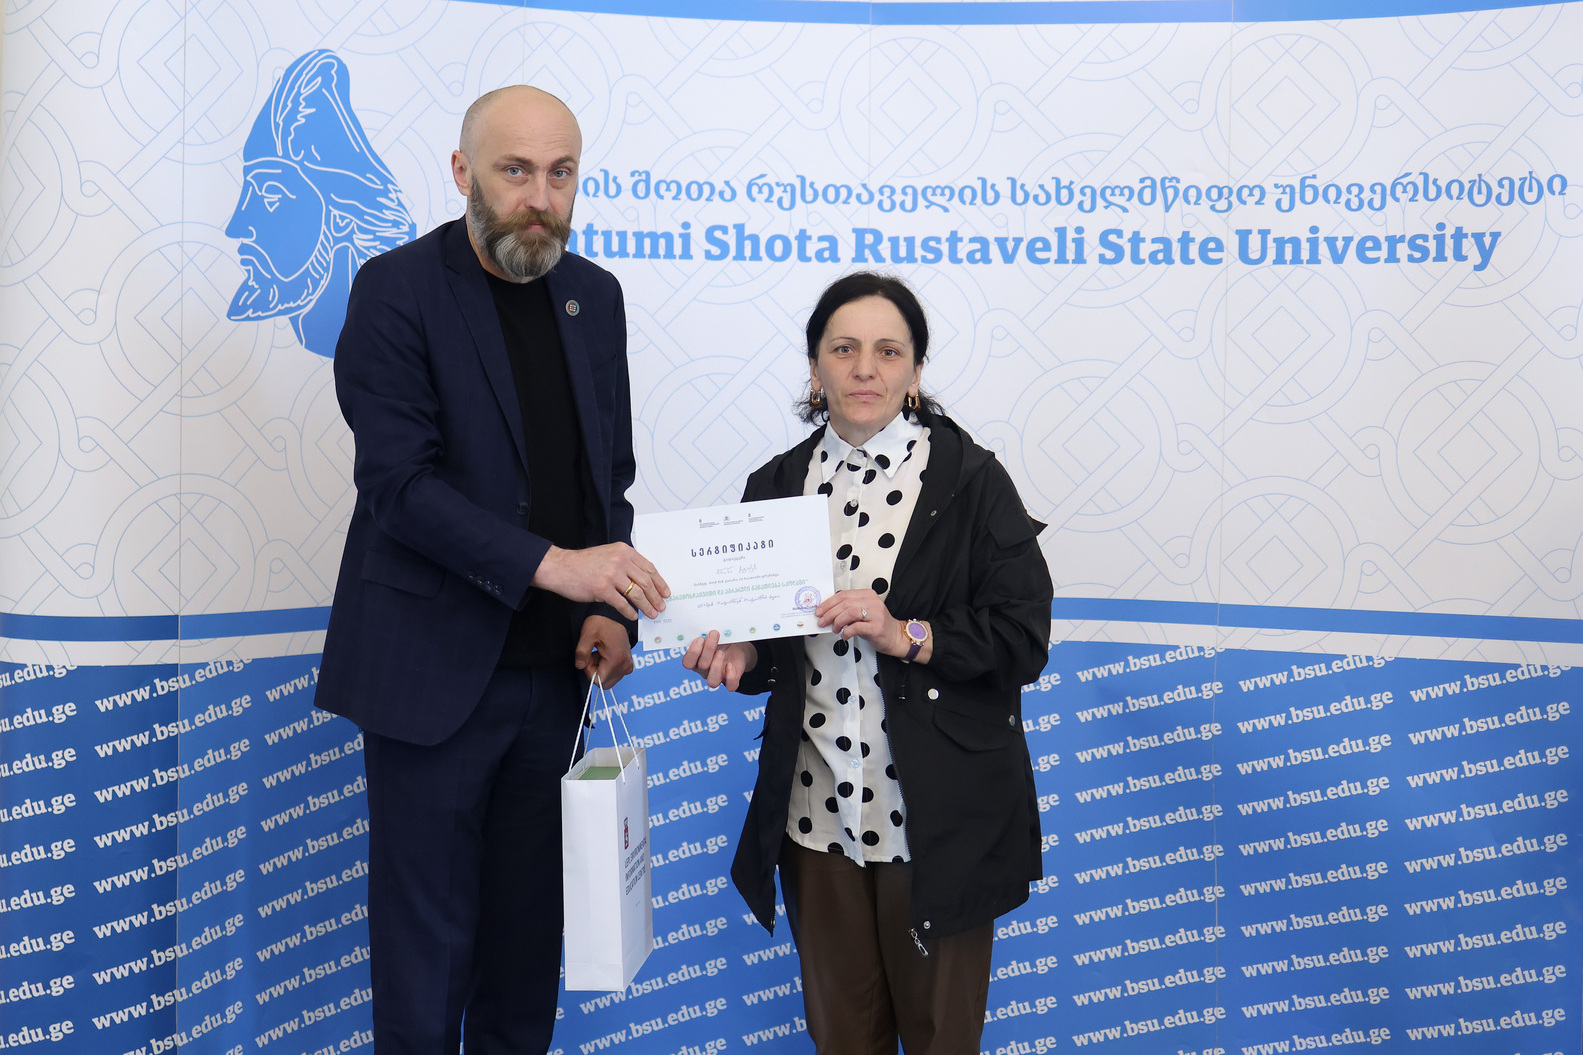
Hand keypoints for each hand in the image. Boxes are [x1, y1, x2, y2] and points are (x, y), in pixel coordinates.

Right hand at [533, 543, 669, 619]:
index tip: (665, 593)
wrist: (561, 567)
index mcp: (624, 551)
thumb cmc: (584, 563)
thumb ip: (625, 563)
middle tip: (661, 607)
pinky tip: (633, 616)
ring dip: (646, 606)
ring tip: (651, 614)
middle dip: (656, 597)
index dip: (660, 582)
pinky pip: (622, 603)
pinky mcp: (602, 589)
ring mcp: (611, 575)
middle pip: (646, 582)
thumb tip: (643, 581)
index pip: (649, 568)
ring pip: (637, 594)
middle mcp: (620, 561)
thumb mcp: (608, 554)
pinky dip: (630, 612)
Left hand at [576, 615, 634, 688]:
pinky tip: (605, 654)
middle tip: (593, 656)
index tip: (588, 658)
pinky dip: (608, 667)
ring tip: (599, 653)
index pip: (599, 680)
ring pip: (610, 679)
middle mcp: (625, 665)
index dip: (590, 672)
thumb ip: (581, 653)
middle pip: (605, 682)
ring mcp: (628, 665)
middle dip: (596, 672)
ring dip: (602, 669)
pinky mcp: (629, 663)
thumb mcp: (587, 636)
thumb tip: (580, 666)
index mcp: (616, 660)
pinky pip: (616, 673)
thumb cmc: (602, 623)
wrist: (614, 615)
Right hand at [682, 631, 757, 690]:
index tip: (700, 639)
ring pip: (712, 681)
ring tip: (721, 653)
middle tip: (714, 634)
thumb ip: (706, 633)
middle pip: (701, 666)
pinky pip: (730, 686)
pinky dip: (731, 676)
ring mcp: (718, 677)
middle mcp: (704, 671)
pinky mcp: (731, 680)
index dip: (692, 652)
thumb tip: (705, 623)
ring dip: (716, 666)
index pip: (688, 663)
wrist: (736, 648)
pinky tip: (730, 665)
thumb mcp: (713, 636)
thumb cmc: (720, 641)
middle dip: (708, 649)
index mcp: (696, 660)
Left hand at [814, 589, 910, 657]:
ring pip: (849, 613)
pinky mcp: (876, 627)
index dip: (828, 603)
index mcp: (867, 595)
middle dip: (829, 613)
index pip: (843, 595)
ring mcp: (876, 614)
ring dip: (837, 622)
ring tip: (835, 629)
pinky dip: (846, 632)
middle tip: (822, 621)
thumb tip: (827, 612)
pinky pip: (856, 627)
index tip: (819, 611)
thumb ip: (848, 609)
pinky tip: (844, 635)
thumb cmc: (876, 624)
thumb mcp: (862, 612)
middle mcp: (872, 602)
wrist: (894, 636)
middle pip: (844, 603)